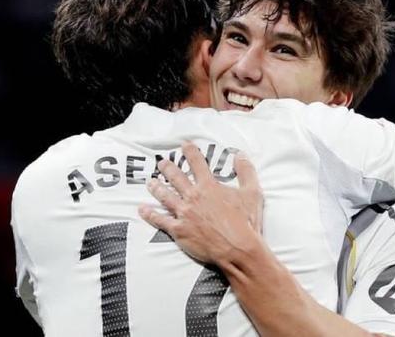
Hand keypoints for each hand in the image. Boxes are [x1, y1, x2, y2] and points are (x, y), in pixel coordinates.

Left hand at [139, 141, 262, 265]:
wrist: (238, 249)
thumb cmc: (246, 222)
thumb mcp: (252, 193)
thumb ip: (246, 171)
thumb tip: (241, 155)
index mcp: (209, 186)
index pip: (197, 163)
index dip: (190, 152)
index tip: (184, 145)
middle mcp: (193, 196)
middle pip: (176, 177)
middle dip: (167, 168)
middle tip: (162, 163)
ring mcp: (184, 213)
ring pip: (165, 196)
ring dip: (156, 187)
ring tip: (150, 182)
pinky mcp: (179, 230)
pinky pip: (160, 220)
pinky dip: (150, 214)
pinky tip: (142, 209)